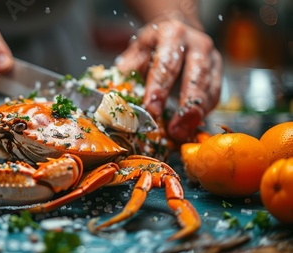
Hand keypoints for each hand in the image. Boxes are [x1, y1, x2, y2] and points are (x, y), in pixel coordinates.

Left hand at [115, 18, 221, 142]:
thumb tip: (120, 93)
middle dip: (186, 105)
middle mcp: (197, 44)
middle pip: (196, 75)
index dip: (159, 88)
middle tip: (175, 128)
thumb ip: (130, 70)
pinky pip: (214, 96)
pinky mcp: (218, 73)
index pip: (167, 63)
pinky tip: (190, 126)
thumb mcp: (136, 51)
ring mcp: (211, 58)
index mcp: (172, 34)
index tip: (152, 109)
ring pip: (209, 88)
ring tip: (181, 132)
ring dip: (196, 114)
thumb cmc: (152, 46)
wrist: (175, 33)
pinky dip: (203, 113)